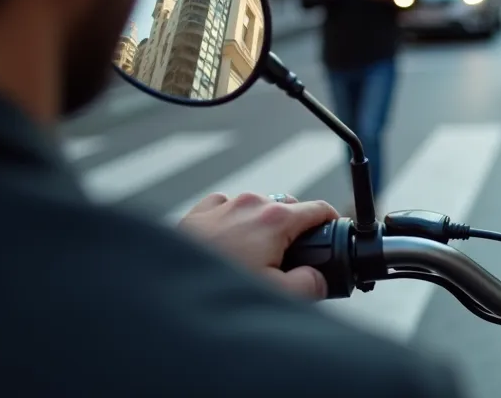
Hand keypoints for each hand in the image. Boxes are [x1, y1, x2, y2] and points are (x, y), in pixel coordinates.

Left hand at [178, 193, 338, 298]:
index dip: (332, 224)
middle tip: (289, 260)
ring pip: (255, 208)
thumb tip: (317, 278)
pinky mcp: (197, 215)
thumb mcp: (280, 296)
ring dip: (261, 227)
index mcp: (275, 219)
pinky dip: (232, 222)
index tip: (333, 236)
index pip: (319, 210)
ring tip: (254, 257)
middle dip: (294, 230)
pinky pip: (224, 208)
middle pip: (287, 208)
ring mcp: (222, 207)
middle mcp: (249, 204)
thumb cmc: (219, 293)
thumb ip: (310, 284)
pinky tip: (228, 244)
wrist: (166, 297)